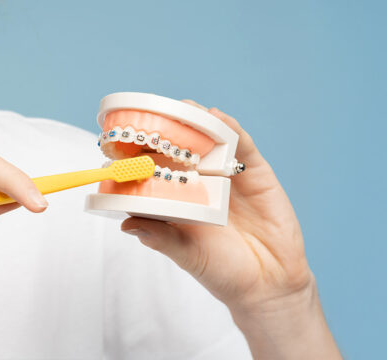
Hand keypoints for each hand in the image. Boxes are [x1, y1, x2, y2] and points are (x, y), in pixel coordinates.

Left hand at [120, 103, 311, 315]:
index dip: (140, 155)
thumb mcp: (186, 254)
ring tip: (183, 107)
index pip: (155, 170)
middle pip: (180, 149)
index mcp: (179, 199)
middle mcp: (201, 183)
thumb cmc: (222, 272)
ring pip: (210, 141)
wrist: (269, 284)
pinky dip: (231, 129)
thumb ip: (160, 238)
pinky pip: (243, 147)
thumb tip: (125, 225)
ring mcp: (228, 176)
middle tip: (151, 115)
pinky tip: (218, 117)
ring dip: (197, 122)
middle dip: (166, 131)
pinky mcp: (255, 174)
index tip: (121, 143)